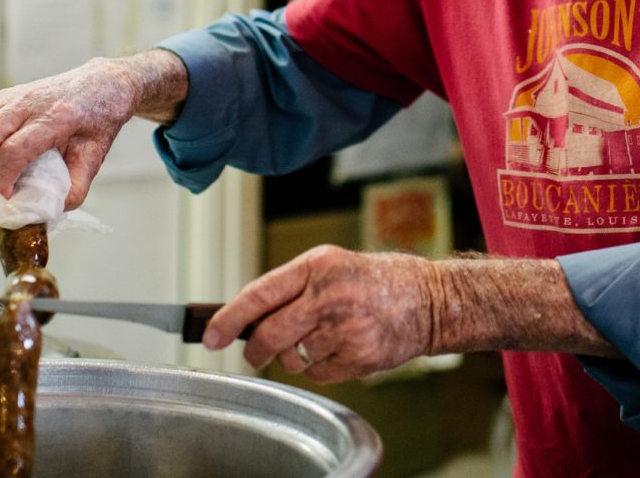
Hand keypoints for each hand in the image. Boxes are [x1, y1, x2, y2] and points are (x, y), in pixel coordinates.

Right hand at [0, 58, 138, 207]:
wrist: (101, 85)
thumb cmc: (99, 120)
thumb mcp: (96, 156)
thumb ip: (75, 187)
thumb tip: (45, 212)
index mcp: (56, 118)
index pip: (15, 149)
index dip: (1, 179)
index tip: (2, 201)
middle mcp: (28, 103)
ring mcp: (10, 96)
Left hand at [202, 245, 436, 382]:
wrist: (428, 300)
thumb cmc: (375, 280)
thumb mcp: (331, 265)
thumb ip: (291, 287)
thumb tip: (247, 318)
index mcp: (318, 266)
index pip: (259, 294)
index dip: (229, 318)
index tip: (210, 335)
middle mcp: (329, 296)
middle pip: (270, 335)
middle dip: (254, 351)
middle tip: (252, 354)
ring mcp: (344, 329)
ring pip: (292, 358)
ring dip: (294, 356)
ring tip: (320, 338)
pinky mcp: (357, 357)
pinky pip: (317, 373)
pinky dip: (319, 366)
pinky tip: (340, 348)